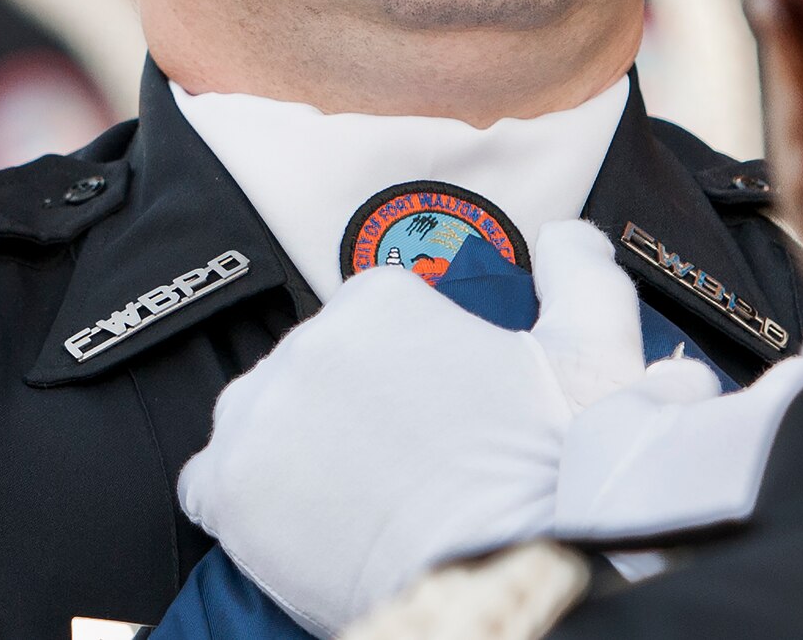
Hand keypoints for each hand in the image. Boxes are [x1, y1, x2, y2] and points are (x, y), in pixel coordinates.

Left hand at [177, 220, 648, 637]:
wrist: (500, 568)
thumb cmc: (546, 469)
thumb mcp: (591, 352)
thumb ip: (580, 272)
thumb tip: (567, 232)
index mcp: (381, 298)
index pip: (369, 315)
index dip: (406, 365)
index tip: (431, 406)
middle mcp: (309, 341)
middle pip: (313, 364)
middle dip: (348, 402)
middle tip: (402, 456)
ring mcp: (260, 414)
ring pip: (262, 416)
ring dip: (295, 444)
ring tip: (353, 491)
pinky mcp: (226, 487)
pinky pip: (211, 480)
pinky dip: (246, 497)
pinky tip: (301, 517)